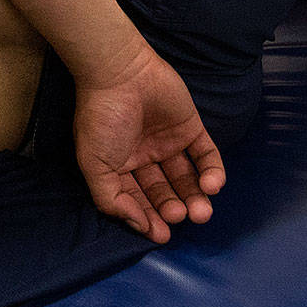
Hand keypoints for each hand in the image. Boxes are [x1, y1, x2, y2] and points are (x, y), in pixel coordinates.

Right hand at [71, 41, 225, 242]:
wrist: (119, 72)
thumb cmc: (101, 118)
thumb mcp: (94, 163)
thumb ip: (111, 199)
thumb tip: (138, 225)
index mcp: (120, 166)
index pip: (138, 199)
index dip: (150, 218)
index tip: (161, 234)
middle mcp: (145, 157)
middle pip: (165, 191)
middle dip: (174, 208)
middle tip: (182, 216)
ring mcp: (169, 142)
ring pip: (187, 178)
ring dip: (196, 197)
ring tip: (201, 211)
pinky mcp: (190, 127)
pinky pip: (205, 155)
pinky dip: (213, 172)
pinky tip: (212, 185)